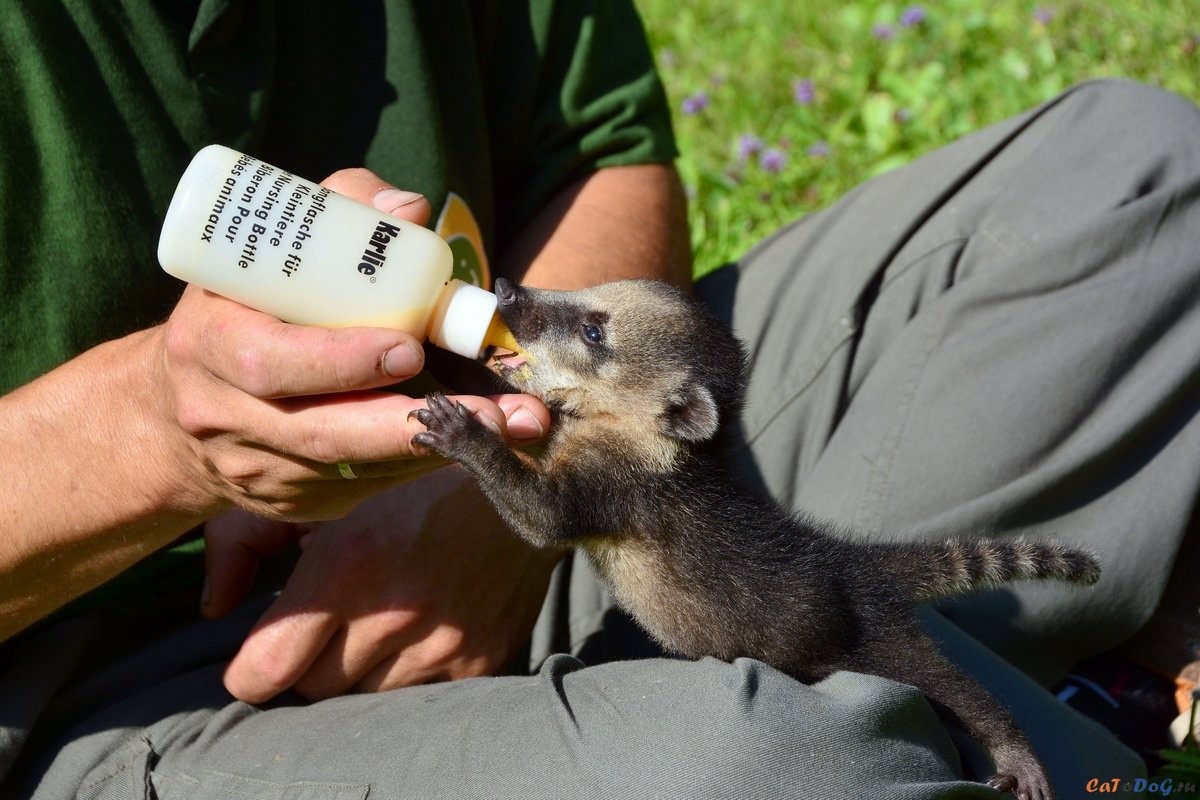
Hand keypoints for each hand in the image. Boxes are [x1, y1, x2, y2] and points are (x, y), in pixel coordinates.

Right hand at [153, 169, 549, 520]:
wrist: (177, 407)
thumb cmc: (240, 309)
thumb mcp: (263, 252)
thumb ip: (337, 212)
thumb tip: (411, 208)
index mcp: (211, 343)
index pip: (268, 362)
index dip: (340, 360)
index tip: (410, 348)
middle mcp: (226, 415)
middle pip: (322, 434)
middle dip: (415, 426)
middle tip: (498, 413)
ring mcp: (258, 469)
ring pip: (354, 470)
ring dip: (438, 450)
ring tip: (513, 430)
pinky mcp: (291, 503)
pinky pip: (362, 489)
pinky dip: (418, 465)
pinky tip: (471, 444)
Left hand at [203, 468, 560, 702]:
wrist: (525, 479)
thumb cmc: (411, 477)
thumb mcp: (325, 490)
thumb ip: (250, 541)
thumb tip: (214, 605)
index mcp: (346, 565)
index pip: (265, 673)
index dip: (253, 670)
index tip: (260, 656)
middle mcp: (392, 614)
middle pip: (312, 690)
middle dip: (308, 664)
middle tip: (324, 629)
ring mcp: (441, 644)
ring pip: (364, 700)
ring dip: (359, 673)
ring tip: (374, 627)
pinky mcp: (480, 662)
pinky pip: (419, 699)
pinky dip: (409, 675)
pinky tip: (418, 634)